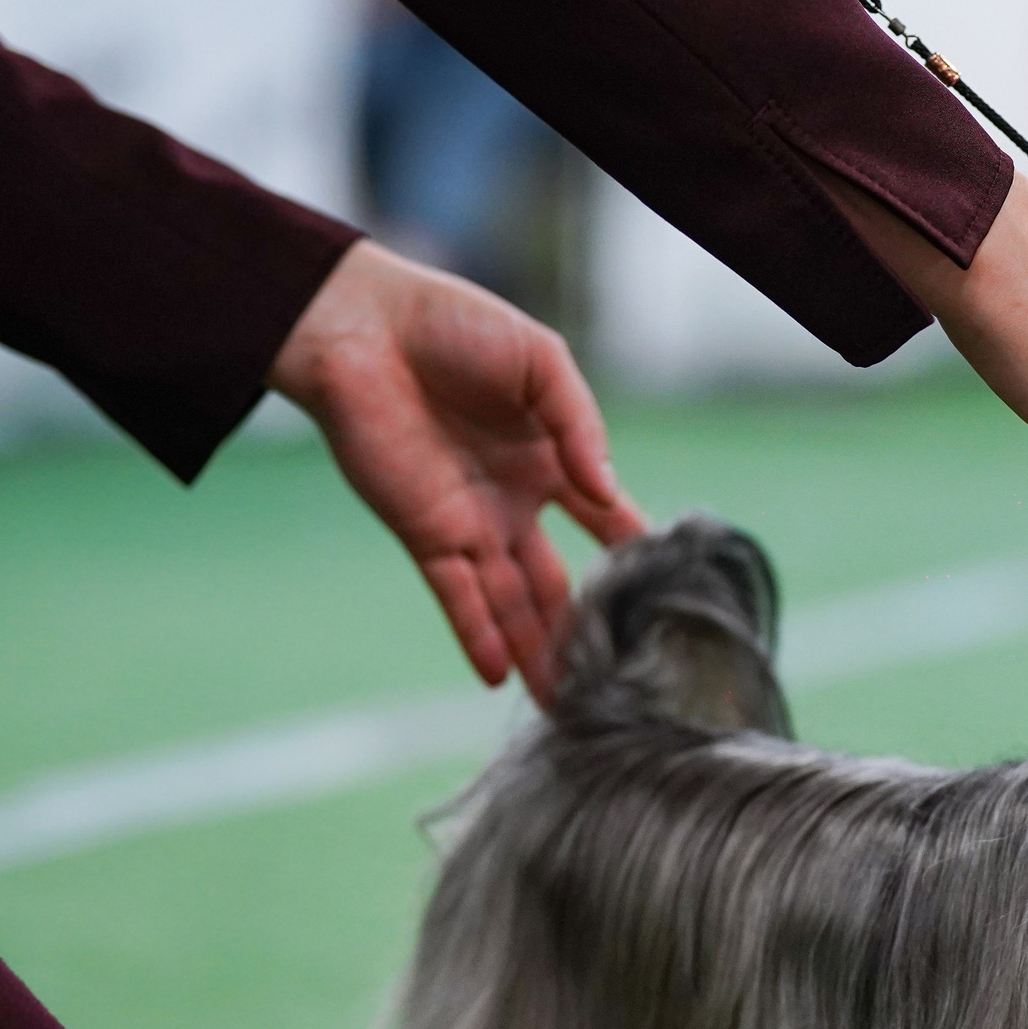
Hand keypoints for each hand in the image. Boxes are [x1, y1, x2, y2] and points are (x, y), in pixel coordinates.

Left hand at [269, 239, 648, 702]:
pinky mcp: (425, 533)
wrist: (359, 325)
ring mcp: (471, 523)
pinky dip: (479, 636)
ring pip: (514, 603)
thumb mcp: (541, 364)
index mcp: (551, 460)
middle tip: (615, 682)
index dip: (636, 557)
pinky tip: (502, 676)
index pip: (606, 523)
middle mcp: (515, 503)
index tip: (668, 599)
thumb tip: (609, 496)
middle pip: (559, 583)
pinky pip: (458, 596)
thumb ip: (579, 428)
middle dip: (585, 633)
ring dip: (538, 652)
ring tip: (567, 703)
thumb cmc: (451, 326)